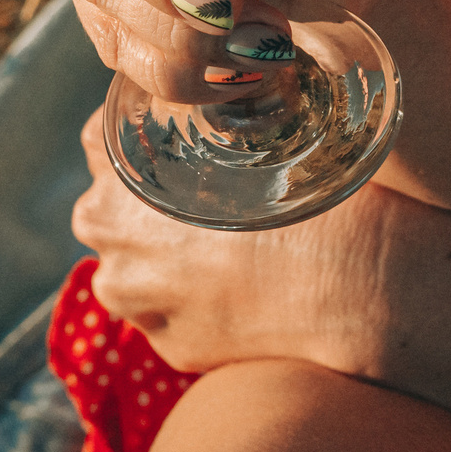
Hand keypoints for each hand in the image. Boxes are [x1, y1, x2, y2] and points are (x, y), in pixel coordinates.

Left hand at [70, 109, 400, 376]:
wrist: (352, 288)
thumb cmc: (310, 199)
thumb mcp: (255, 135)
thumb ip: (207, 124)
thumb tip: (208, 104)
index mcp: (118, 181)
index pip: (98, 140)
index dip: (139, 133)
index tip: (172, 137)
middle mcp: (112, 247)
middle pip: (110, 208)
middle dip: (145, 203)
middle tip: (205, 192)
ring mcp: (137, 304)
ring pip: (136, 268)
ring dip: (167, 257)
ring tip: (229, 246)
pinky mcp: (171, 347)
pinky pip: (172, 313)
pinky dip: (199, 300)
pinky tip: (244, 285)